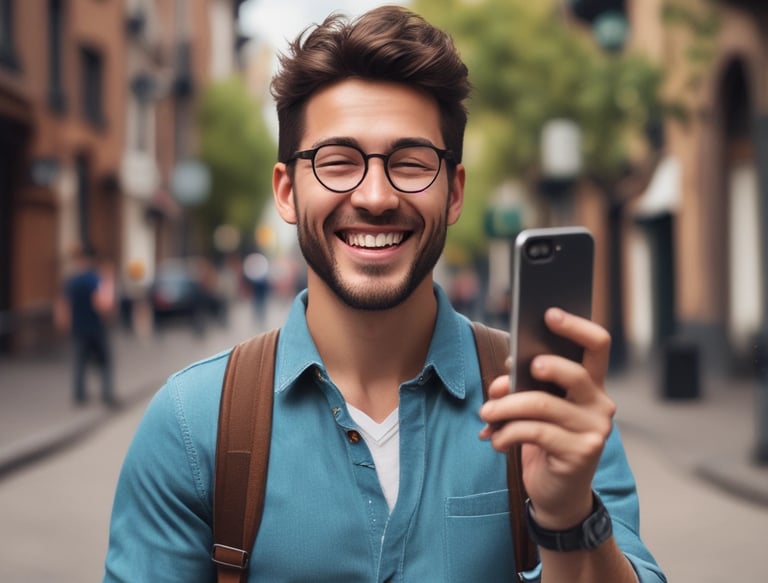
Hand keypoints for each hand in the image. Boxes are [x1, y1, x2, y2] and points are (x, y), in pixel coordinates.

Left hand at [478, 307, 614, 529]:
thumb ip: (525, 386)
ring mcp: (594, 428)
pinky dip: (507, 434)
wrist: (558, 494)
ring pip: (542, 404)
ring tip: (486, 414)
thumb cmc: (543, 441)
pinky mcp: (581, 452)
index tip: (548, 314)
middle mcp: (601, 403)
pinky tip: (495, 441)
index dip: (576, 326)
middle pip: (571, 372)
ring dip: (504, 408)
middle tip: (498, 386)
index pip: (598, 344)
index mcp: (591, 384)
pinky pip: (535, 432)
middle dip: (526, 375)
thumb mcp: (535, 409)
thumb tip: (505, 377)